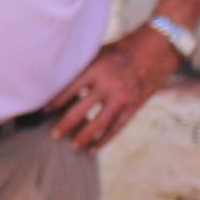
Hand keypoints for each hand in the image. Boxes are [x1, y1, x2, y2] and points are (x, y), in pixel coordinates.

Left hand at [49, 32, 176, 154]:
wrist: (155, 50)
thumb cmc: (121, 50)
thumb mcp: (99, 52)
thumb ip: (81, 67)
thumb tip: (56, 80)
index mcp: (95, 68)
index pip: (68, 89)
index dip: (55, 102)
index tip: (44, 111)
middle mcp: (108, 84)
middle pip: (80, 110)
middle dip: (64, 125)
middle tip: (53, 135)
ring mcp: (122, 97)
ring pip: (98, 123)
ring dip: (83, 137)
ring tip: (72, 147)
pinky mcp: (133, 106)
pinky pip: (116, 127)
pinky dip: (104, 140)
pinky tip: (93, 149)